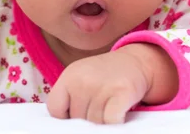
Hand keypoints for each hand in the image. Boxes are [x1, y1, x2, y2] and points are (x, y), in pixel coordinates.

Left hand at [47, 44, 175, 123]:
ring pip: (94, 123)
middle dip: (87, 119)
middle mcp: (83, 80)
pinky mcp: (122, 92)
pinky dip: (114, 123)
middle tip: (98, 107)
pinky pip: (111, 121)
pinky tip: (118, 115)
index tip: (76, 114)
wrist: (135, 62)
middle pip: (77, 119)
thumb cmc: (104, 76)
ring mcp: (102, 86)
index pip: (55, 110)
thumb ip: (70, 98)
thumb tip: (68, 126)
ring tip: (108, 107)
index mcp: (69, 76)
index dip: (65, 117)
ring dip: (102, 122)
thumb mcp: (80, 78)